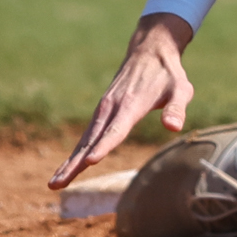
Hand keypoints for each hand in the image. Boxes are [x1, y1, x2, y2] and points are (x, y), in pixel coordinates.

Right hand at [49, 12, 195, 189]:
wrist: (149, 52)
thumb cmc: (168, 74)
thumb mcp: (181, 89)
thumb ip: (177, 108)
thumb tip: (174, 127)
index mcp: (131, 105)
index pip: (116, 130)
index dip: (104, 146)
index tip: (90, 162)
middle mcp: (112, 108)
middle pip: (91, 140)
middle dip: (74, 164)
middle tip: (57, 184)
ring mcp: (103, 109)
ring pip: (84, 140)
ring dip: (69, 162)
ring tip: (55, 183)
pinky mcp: (102, 111)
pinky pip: (87, 135)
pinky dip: (76, 152)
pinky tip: (69, 168)